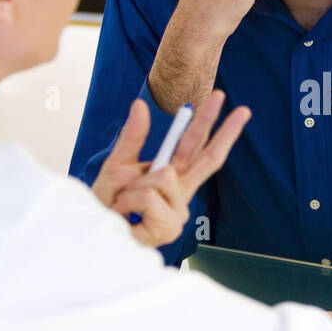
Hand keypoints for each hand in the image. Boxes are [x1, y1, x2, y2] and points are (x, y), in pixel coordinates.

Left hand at [91, 90, 250, 246]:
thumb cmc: (108, 204)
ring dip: (135, 186)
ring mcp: (179, 212)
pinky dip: (130, 201)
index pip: (197, 147)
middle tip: (237, 105)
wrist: (94, 230)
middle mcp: (181, 194)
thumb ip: (133, 137)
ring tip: (124, 203)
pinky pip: (150, 196)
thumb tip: (141, 104)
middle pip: (209, 159)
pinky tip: (128, 216)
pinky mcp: (170, 227)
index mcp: (172, 177)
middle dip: (221, 130)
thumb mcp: (118, 164)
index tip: (224, 100)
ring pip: (164, 176)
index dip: (210, 123)